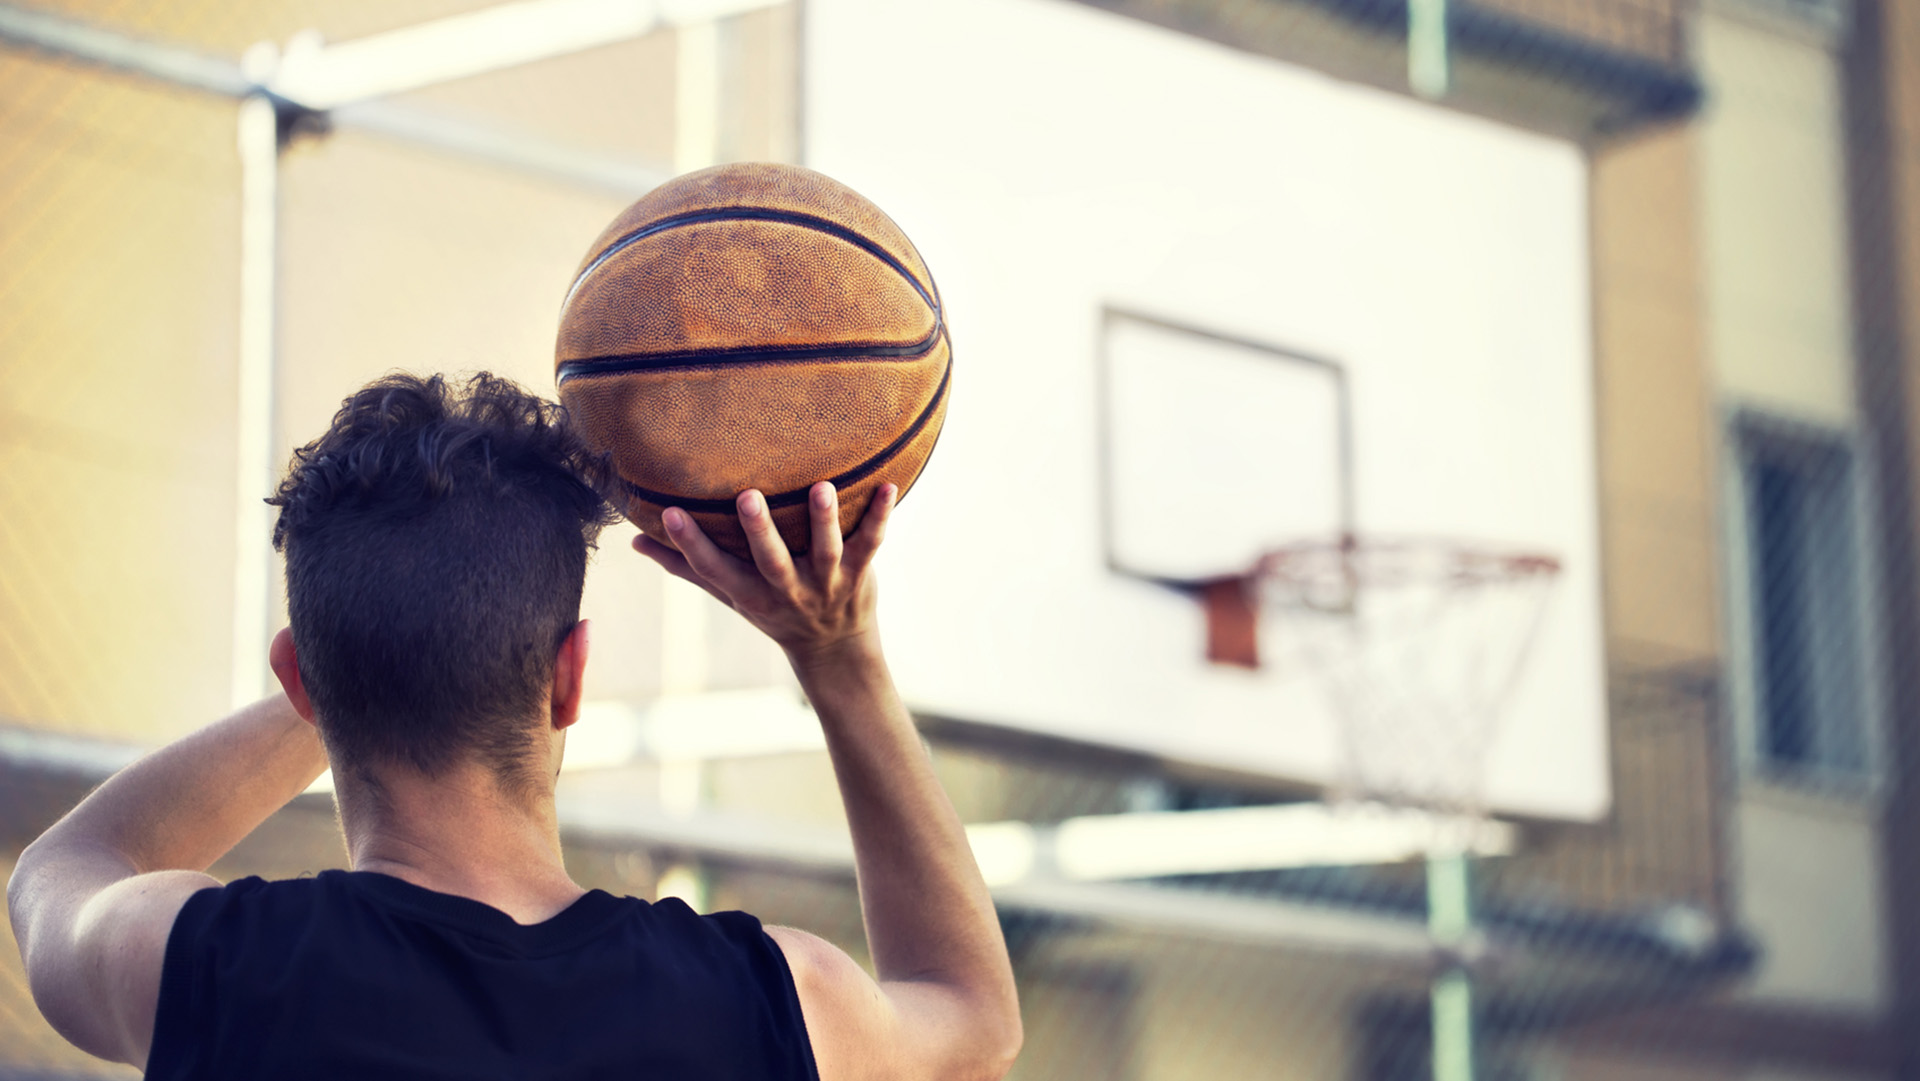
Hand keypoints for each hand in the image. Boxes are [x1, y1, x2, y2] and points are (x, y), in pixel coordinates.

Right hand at [633, 482, 895, 665]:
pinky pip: (872, 543)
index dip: (690, 544)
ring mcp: (825, 583)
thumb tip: (635, 542)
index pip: (714, 570)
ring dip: (824, 520)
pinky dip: (881, 516)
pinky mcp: (860, 573)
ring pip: (825, 551)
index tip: (668, 513)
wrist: (834, 651)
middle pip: (771, 562)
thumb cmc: (772, 610)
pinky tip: (889, 486)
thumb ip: (686, 567)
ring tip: (822, 487)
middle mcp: (787, 590)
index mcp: (750, 594)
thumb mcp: (728, 595)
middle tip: (747, 497)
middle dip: (759, 532)